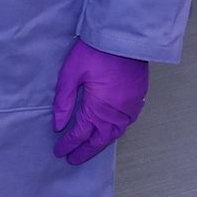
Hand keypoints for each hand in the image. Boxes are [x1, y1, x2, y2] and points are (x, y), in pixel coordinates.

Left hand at [51, 39, 148, 165]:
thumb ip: (64, 101)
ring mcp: (129, 107)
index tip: (59, 152)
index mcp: (97, 108)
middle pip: (99, 140)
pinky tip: (110, 131)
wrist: (124, 37)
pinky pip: (127, 123)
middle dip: (85, 151)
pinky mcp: (138, 99)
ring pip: (115, 134)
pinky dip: (116, 131)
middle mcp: (115, 113)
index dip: (68, 144)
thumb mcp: (71, 73)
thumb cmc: (94, 52)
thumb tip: (58, 125)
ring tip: (89, 149)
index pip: (80, 134)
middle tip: (72, 159)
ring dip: (101, 143)